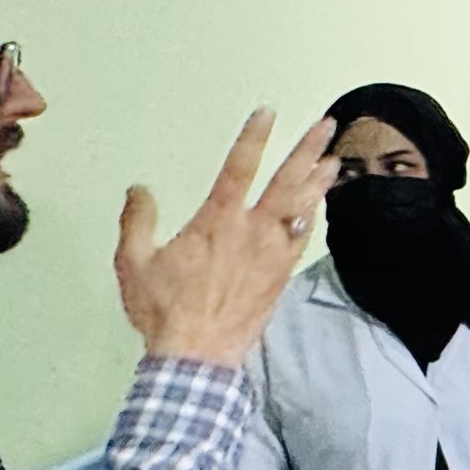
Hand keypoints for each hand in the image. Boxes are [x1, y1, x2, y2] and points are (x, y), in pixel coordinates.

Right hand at [116, 113, 338, 366]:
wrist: (197, 355)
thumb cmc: (165, 312)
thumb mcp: (134, 263)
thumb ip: (137, 220)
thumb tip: (139, 190)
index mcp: (217, 221)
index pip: (239, 167)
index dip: (254, 137)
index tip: (267, 113)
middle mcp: (251, 231)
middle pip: (287, 180)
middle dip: (308, 149)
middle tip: (326, 125)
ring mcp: (272, 254)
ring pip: (302, 207)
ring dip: (319, 180)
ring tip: (335, 159)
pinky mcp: (281, 276)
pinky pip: (303, 238)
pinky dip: (312, 217)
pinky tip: (318, 207)